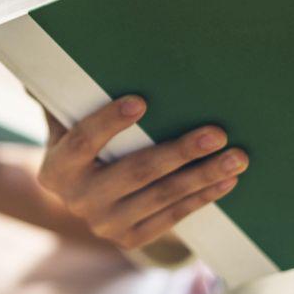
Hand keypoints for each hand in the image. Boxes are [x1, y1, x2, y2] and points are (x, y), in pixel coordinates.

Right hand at [37, 97, 247, 249]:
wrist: (80, 197)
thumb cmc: (80, 143)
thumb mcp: (64, 122)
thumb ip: (66, 96)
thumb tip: (56, 54)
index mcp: (57, 169)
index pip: (83, 141)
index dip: (109, 122)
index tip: (141, 101)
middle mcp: (78, 199)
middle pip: (136, 171)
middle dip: (180, 152)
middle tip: (217, 133)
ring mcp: (104, 223)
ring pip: (161, 196)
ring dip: (203, 176)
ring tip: (237, 157)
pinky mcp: (129, 239)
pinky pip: (171, 217)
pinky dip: (201, 198)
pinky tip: (227, 181)